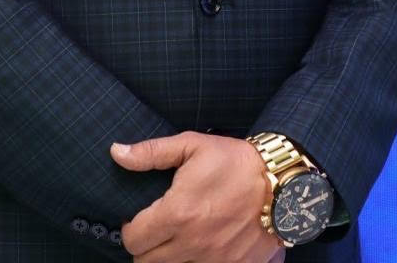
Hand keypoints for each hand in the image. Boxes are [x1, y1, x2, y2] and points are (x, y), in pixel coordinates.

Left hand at [111, 131, 282, 261]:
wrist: (281, 183)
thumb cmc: (234, 161)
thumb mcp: (192, 145)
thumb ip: (151, 152)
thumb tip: (116, 152)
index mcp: (176, 213)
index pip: (132, 238)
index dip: (130, 228)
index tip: (139, 218)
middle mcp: (189, 244)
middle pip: (145, 262)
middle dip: (144, 245)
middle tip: (155, 228)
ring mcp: (210, 261)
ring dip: (165, 257)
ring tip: (174, 237)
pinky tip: (197, 246)